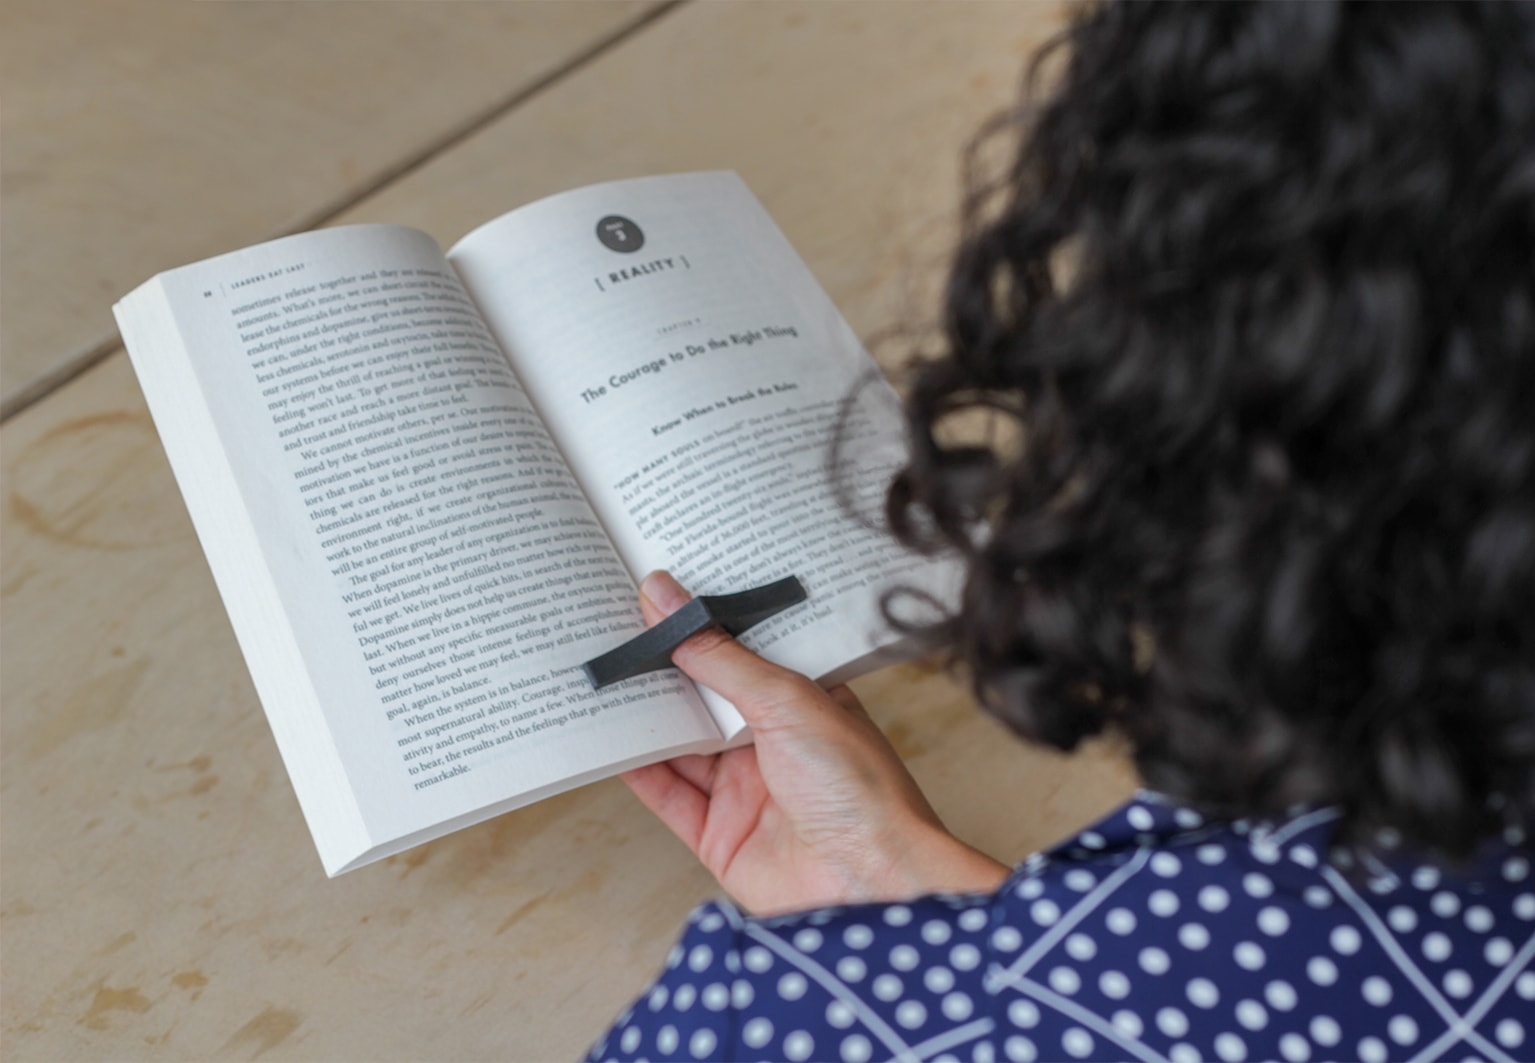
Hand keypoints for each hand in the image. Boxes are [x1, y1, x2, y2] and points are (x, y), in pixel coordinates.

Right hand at [621, 571, 1008, 915]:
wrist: (872, 884)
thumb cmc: (859, 788)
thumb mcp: (786, 700)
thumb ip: (718, 654)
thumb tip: (667, 599)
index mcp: (803, 700)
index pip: (742, 651)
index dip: (700, 624)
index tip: (653, 591)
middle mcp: (773, 742)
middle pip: (703, 697)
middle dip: (660, 667)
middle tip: (610, 625)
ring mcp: (745, 789)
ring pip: (679, 744)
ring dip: (642, 716)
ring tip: (597, 672)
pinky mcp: (719, 835)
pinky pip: (667, 794)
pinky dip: (635, 769)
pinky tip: (606, 740)